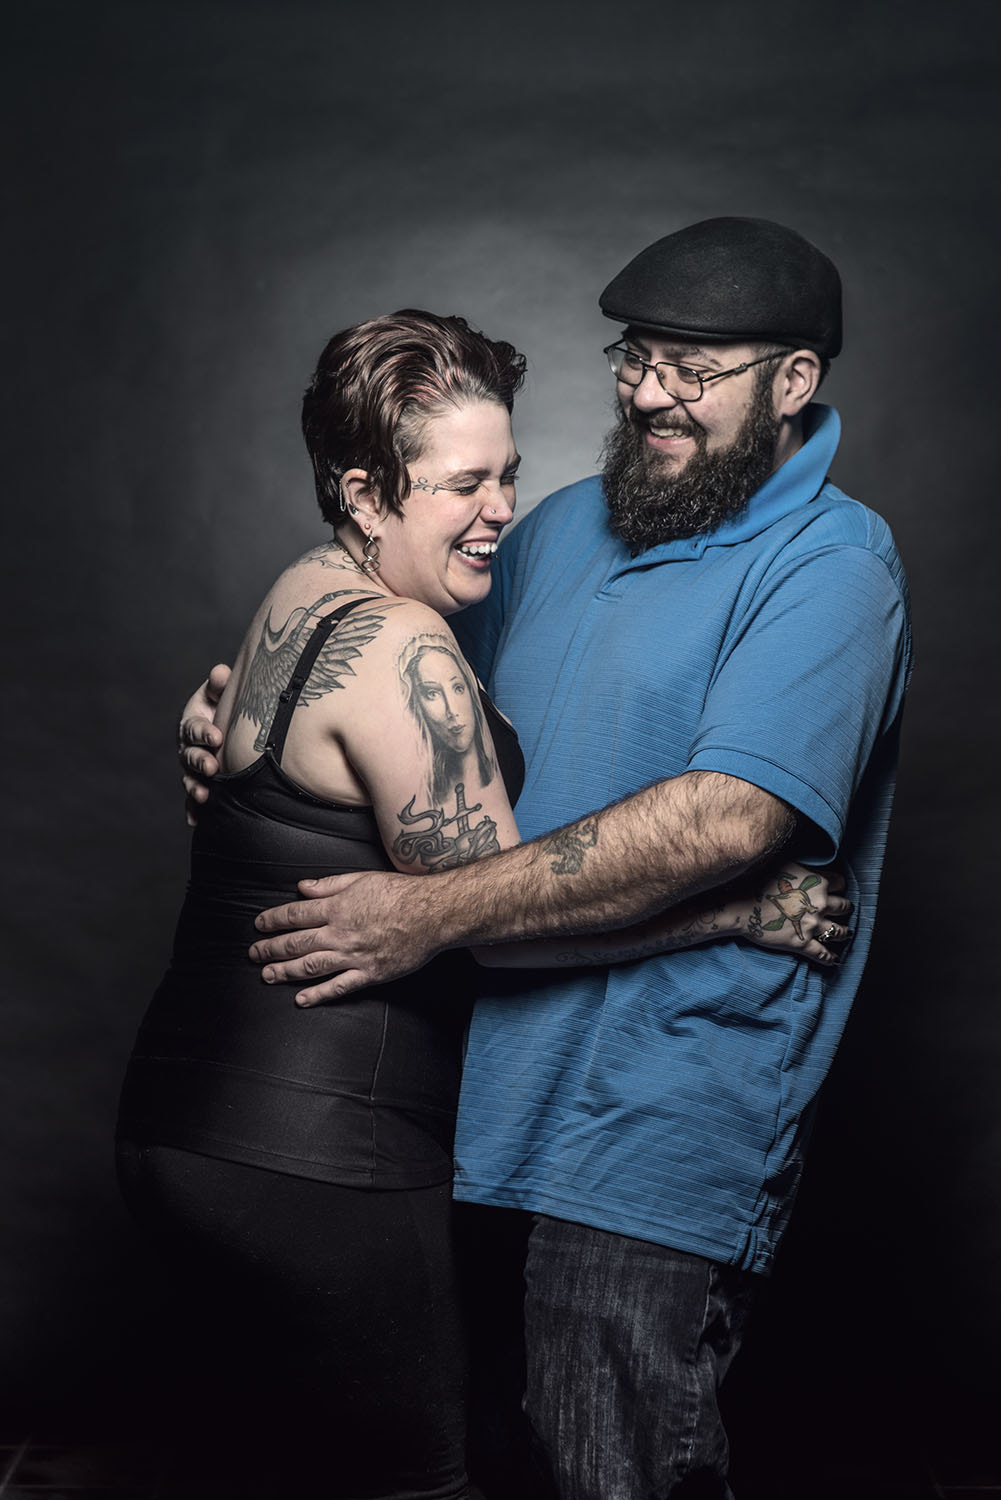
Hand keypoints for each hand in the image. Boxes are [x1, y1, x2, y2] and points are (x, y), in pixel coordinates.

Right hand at [178, 663, 230, 825]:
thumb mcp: (220, 694)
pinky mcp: (199, 783)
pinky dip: (193, 810)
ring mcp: (193, 767)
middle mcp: (189, 747)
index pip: (194, 728)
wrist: (228, 725)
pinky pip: (193, 799)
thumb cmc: (224, 706)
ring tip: (203, 795)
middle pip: (190, 755)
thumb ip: (219, 685)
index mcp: (192, 723)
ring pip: (190, 778)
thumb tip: (221, 673)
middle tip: (212, 766)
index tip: (216, 736)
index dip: (203, 732)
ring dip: (195, 787)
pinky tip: (196, 821)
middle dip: (200, 761)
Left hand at [249, 871, 438, 1004]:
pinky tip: (301, 1000)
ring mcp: (353, 956)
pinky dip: (318, 995)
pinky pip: (338, 987)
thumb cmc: (399, 893)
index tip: (259, 925)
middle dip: (271, 948)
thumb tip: (302, 888)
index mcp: (337, 908)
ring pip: (310, 966)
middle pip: (296, 942)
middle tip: (253, 953)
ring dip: (284, 972)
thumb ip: (329, 885)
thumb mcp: (362, 878)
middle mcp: (340, 933)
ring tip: (266, 975)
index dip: (273, 920)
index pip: (295, 914)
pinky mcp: (368, 974)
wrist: (432, 914)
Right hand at [734, 862, 852, 965]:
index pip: (840, 882)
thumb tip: (809, 866)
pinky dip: (830, 958)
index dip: (838, 885)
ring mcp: (812, 925)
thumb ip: (802, 866)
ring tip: (845, 933)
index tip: (836, 889)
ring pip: (839, 931)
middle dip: (845, 909)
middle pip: (844, 907)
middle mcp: (819, 904)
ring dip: (844, 932)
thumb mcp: (784, 863)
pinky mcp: (801, 944)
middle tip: (844, 910)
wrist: (740, 905)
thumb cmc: (757, 880)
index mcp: (817, 883)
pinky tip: (834, 959)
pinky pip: (822, 954)